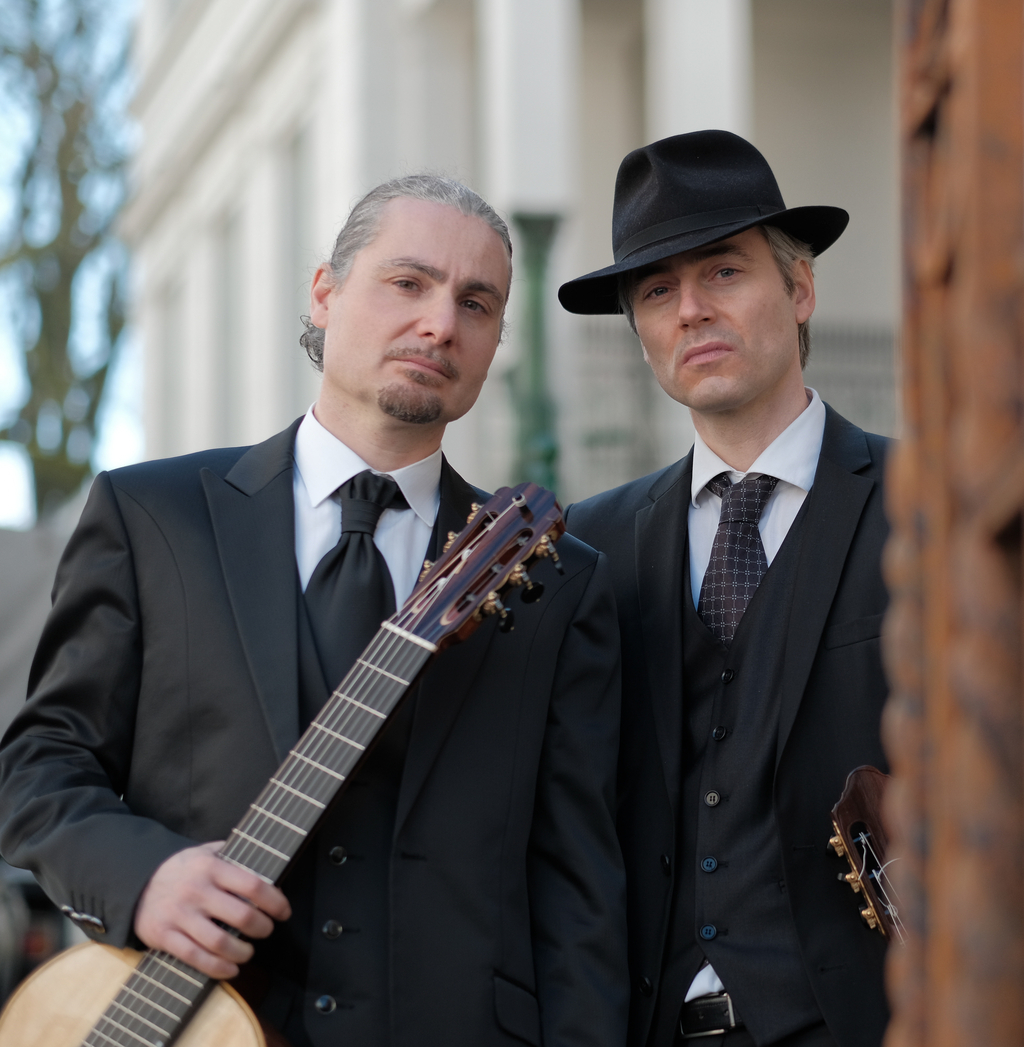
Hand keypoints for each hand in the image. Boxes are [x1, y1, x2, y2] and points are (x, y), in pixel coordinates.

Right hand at [134, 841, 291, 978]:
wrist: (137, 882)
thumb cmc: (184, 869)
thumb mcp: (208, 852)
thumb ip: (235, 857)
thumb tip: (271, 869)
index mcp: (212, 867)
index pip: (253, 886)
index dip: (275, 902)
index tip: (284, 911)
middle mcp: (197, 891)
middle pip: (242, 916)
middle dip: (263, 928)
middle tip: (267, 930)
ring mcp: (180, 915)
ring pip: (221, 942)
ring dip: (243, 951)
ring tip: (249, 951)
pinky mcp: (165, 936)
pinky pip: (196, 958)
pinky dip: (218, 968)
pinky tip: (231, 968)